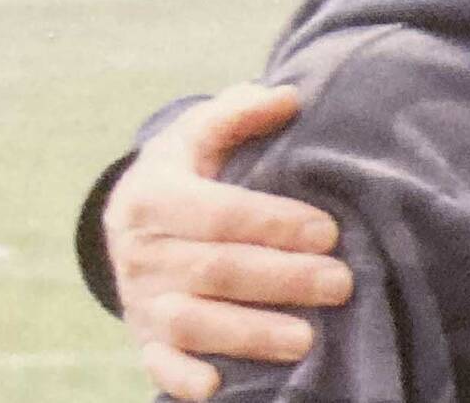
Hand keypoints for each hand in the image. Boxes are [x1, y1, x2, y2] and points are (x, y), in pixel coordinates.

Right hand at [105, 84, 352, 400]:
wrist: (127, 217)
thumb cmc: (186, 169)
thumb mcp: (200, 132)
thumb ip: (239, 112)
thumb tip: (288, 97)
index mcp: (156, 198)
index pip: (220, 213)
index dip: (275, 224)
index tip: (329, 232)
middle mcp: (144, 253)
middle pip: (216, 271)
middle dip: (282, 280)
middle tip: (341, 284)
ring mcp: (142, 300)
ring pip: (192, 324)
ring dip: (249, 334)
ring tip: (307, 340)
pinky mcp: (144, 339)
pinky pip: (159, 365)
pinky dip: (184, 378)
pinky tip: (220, 386)